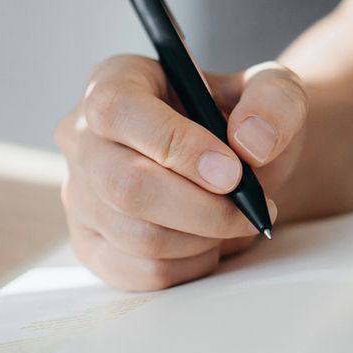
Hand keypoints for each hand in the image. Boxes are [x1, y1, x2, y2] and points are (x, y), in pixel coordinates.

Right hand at [54, 56, 304, 289]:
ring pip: (138, 237)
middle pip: (125, 186)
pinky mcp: (91, 245)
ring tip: (233, 220)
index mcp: (113, 80)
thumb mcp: (271, 90)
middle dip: (203, 209)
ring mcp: (79, 195)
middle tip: (251, 210)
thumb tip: (251, 142)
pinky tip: (208, 241)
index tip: (232, 172)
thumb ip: (273, 101)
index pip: (117, 111)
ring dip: (204, 239)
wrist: (235, 166)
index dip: (175, 145)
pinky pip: (141, 272)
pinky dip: (190, 265)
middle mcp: (82, 136)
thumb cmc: (242, 120)